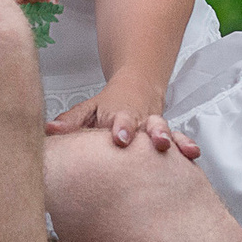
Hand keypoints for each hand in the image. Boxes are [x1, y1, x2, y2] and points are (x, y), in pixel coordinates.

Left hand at [46, 82, 199, 156]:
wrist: (138, 87)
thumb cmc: (109, 105)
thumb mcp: (88, 110)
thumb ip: (70, 122)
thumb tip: (48, 131)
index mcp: (118, 114)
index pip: (119, 121)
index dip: (121, 128)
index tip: (120, 138)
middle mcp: (140, 120)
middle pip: (148, 125)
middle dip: (153, 133)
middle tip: (157, 142)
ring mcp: (155, 127)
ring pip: (166, 131)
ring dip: (172, 139)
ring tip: (175, 148)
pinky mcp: (167, 135)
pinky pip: (179, 140)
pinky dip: (186, 146)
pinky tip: (192, 154)